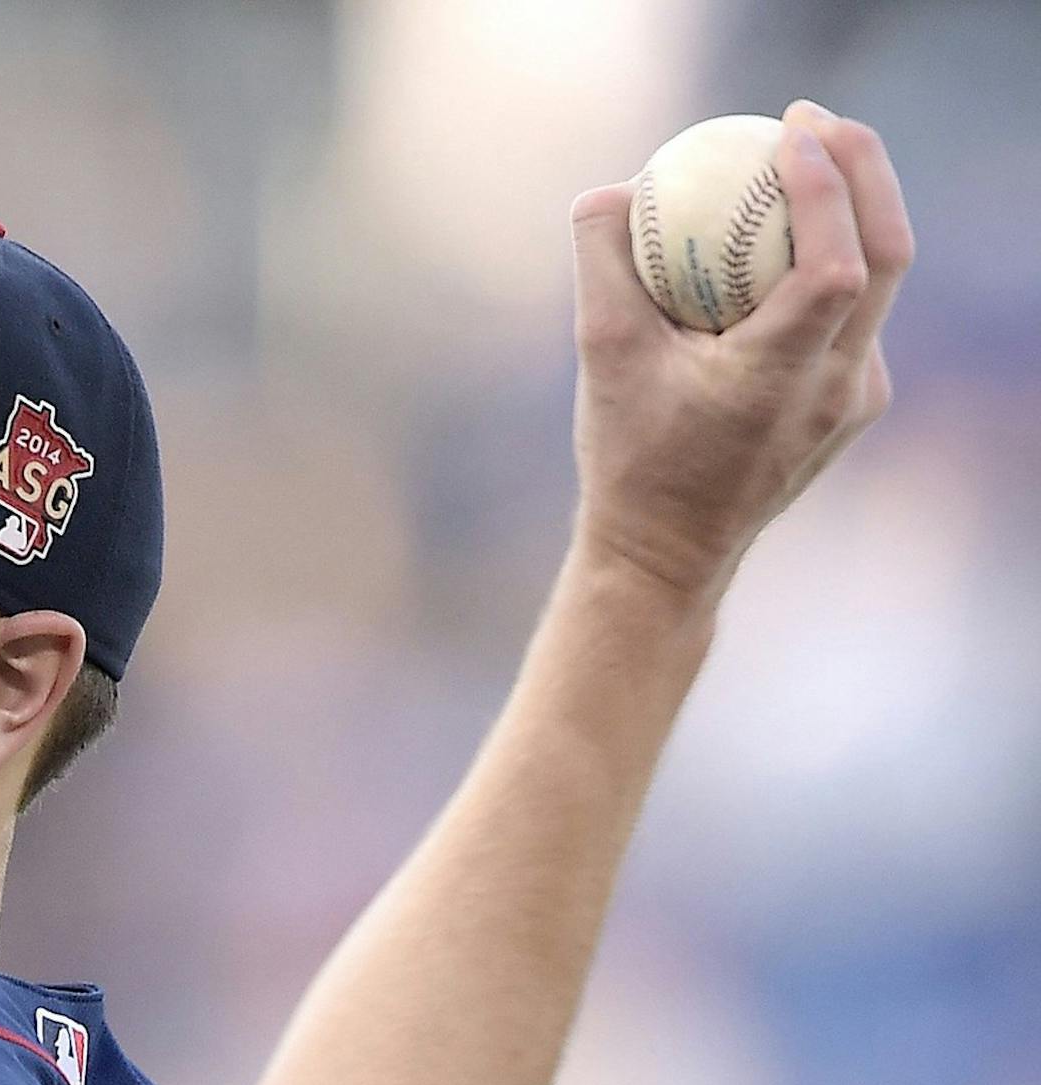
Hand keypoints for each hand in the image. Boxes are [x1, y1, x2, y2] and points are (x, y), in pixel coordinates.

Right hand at [567, 99, 913, 601]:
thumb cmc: (627, 461)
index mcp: (781, 380)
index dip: (828, 187)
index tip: (792, 132)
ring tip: (808, 163)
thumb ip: (603, 265)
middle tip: (815, 121)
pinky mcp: (852, 407)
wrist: (664, 558)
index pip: (837, 264)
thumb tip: (608, 194)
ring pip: (883, 282)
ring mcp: (855, 400)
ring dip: (855, 210)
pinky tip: (792, 241)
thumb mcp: (600, 359)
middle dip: (865, 170)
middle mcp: (837, 390)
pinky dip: (835, 264)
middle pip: (889, 253)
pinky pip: (859, 316)